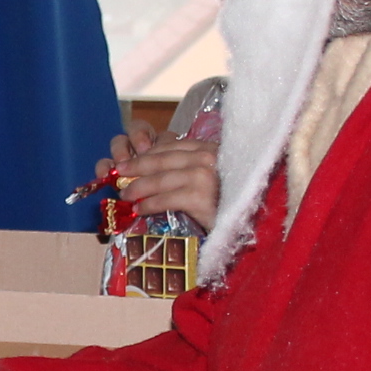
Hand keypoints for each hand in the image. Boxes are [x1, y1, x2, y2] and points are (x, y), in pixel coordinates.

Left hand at [100, 130, 220, 227]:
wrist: (251, 225)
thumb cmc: (229, 203)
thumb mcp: (211, 177)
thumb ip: (188, 169)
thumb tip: (153, 169)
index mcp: (210, 149)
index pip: (172, 145)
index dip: (147, 153)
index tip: (129, 161)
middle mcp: (208, 157)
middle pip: (162, 159)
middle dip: (136, 167)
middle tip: (119, 175)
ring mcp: (205, 176)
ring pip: (161, 178)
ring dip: (138, 187)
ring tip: (126, 195)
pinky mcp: (201, 197)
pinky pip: (166, 198)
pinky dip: (149, 204)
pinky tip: (139, 209)